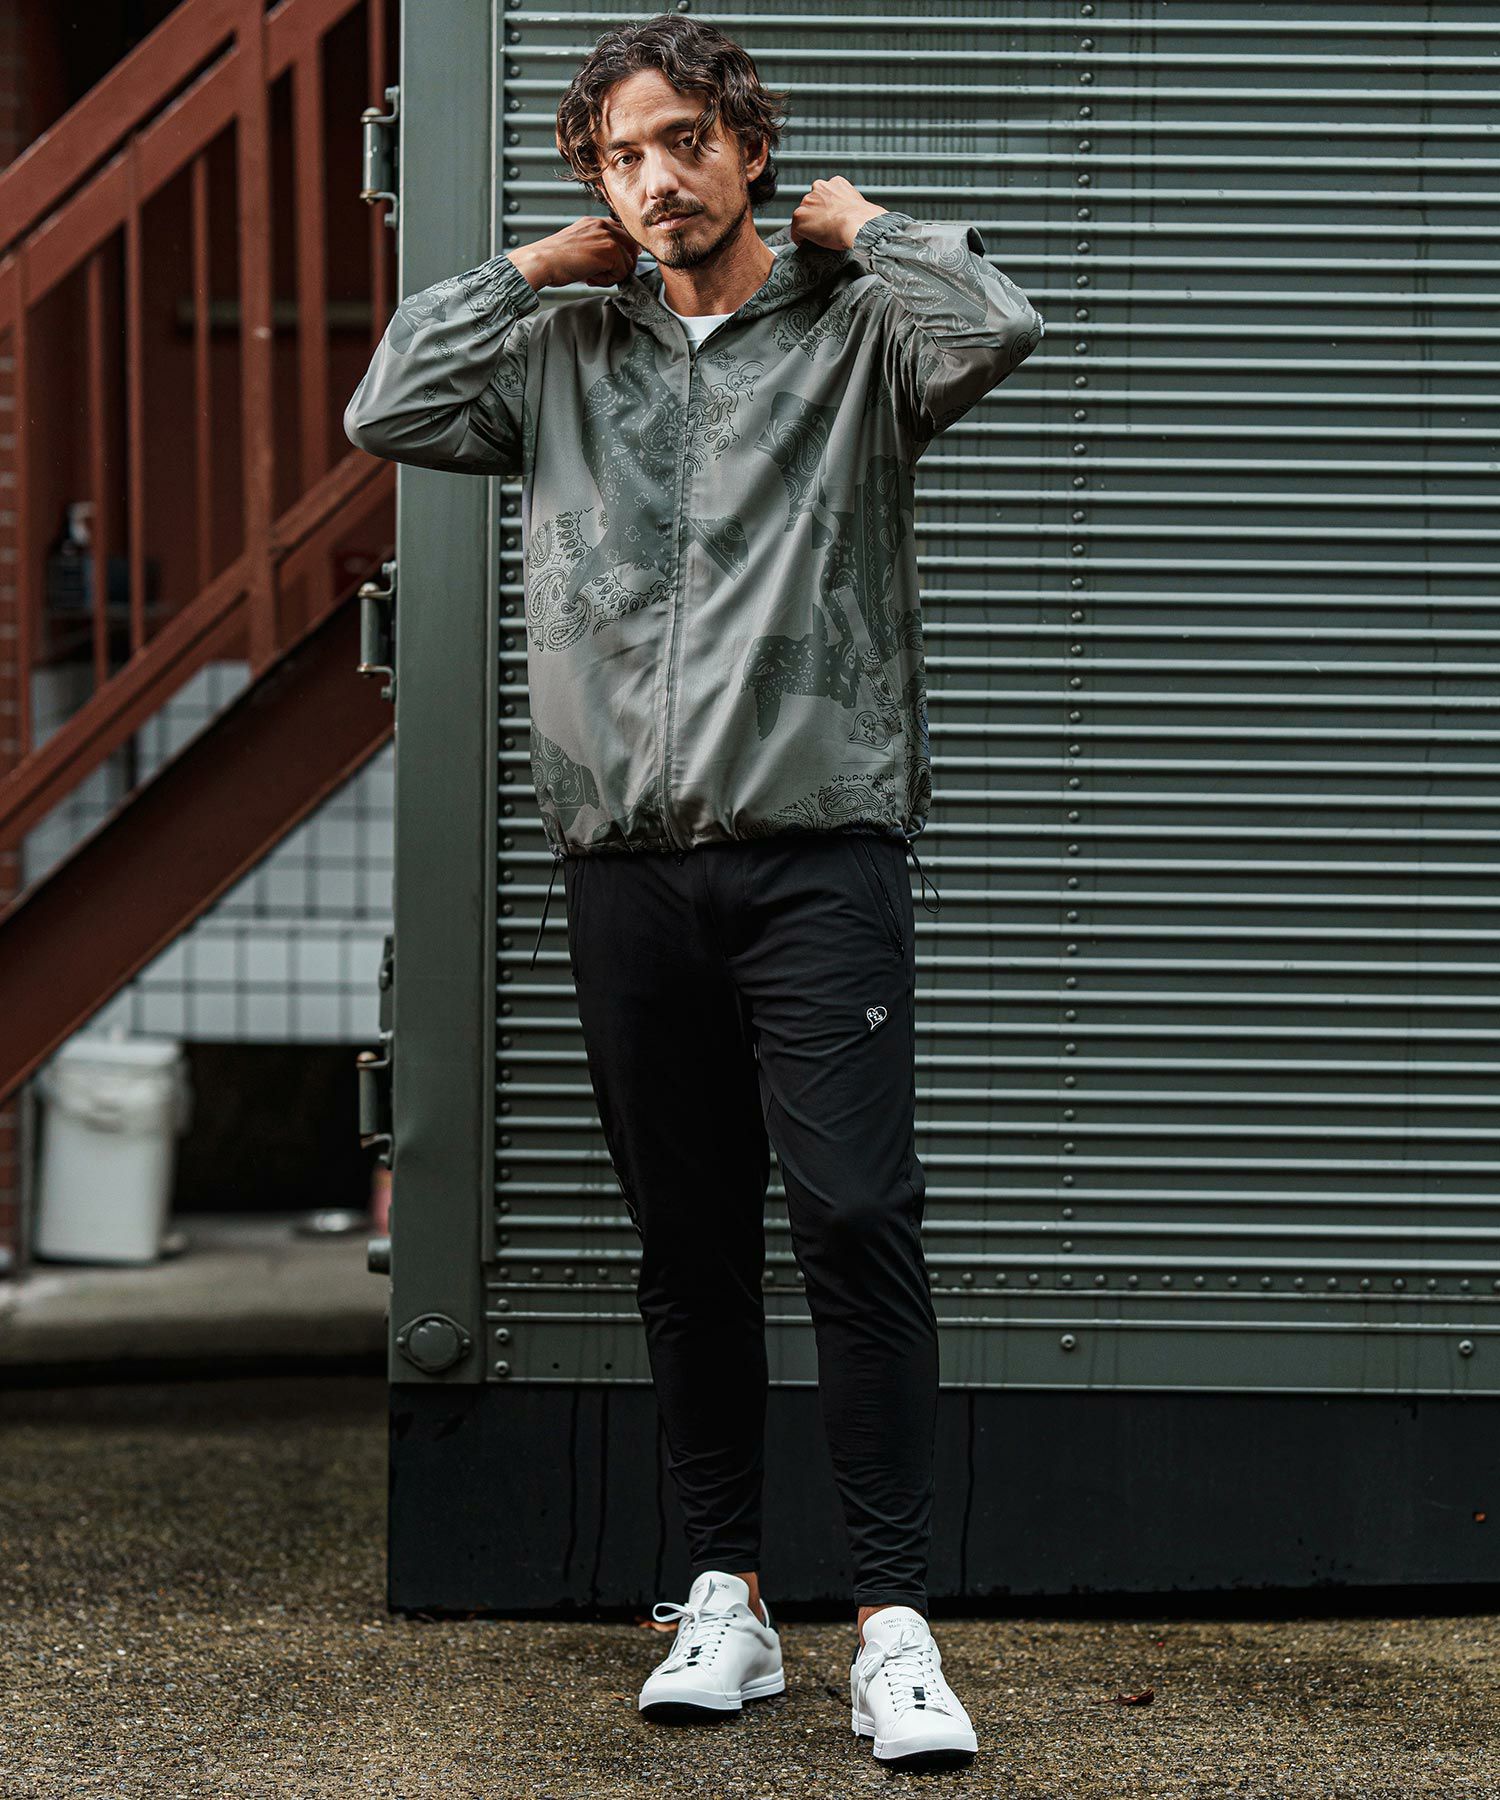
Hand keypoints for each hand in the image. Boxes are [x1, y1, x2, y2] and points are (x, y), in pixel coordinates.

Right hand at [509, 217, 639, 290]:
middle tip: (605, 274)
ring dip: (613, 275)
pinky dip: (608, 281)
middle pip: (632, 246)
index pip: (622, 234)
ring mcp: (608, 236)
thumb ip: (596, 249)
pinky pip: (622, 273)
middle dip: (623, 264)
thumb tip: (615, 265)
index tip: (611, 265)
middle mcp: (602, 225)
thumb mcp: (578, 247)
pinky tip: (590, 278)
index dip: (621, 253)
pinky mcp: (610, 251)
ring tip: (592, 276)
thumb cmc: (553, 259)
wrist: (542, 261)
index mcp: (594, 223)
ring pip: (628, 262)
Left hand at [788, 178, 887, 251]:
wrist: (859, 226)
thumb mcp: (860, 205)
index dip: (828, 211)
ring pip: (804, 217)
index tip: (832, 220)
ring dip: (809, 227)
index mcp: (836, 183)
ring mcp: (808, 202)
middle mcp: (819, 187)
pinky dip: (801, 240)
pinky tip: (811, 244)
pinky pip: (796, 232)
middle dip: (817, 217)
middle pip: (812, 205)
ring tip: (820, 238)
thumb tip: (860, 219)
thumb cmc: (865, 219)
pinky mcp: (800, 218)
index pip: (825, 196)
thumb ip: (853, 206)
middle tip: (826, 230)